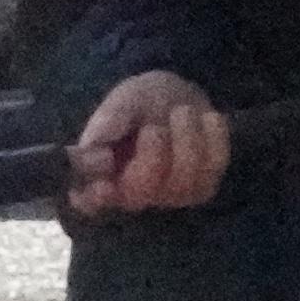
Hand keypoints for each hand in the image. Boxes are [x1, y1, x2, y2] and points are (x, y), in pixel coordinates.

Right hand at [69, 71, 229, 215]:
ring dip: (186, 139)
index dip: (94, 198)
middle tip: (154, 126)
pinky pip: (212, 169)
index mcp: (100, 175)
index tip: (103, 185)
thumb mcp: (124, 100)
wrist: (179, 99)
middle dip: (151, 155)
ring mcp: (167, 196)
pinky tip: (207, 118)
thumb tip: (98, 145)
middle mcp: (130, 195)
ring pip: (181, 184)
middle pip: (139, 193)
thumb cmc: (142, 103)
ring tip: (182, 111)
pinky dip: (213, 137)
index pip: (86, 201)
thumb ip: (111, 119)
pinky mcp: (201, 188)